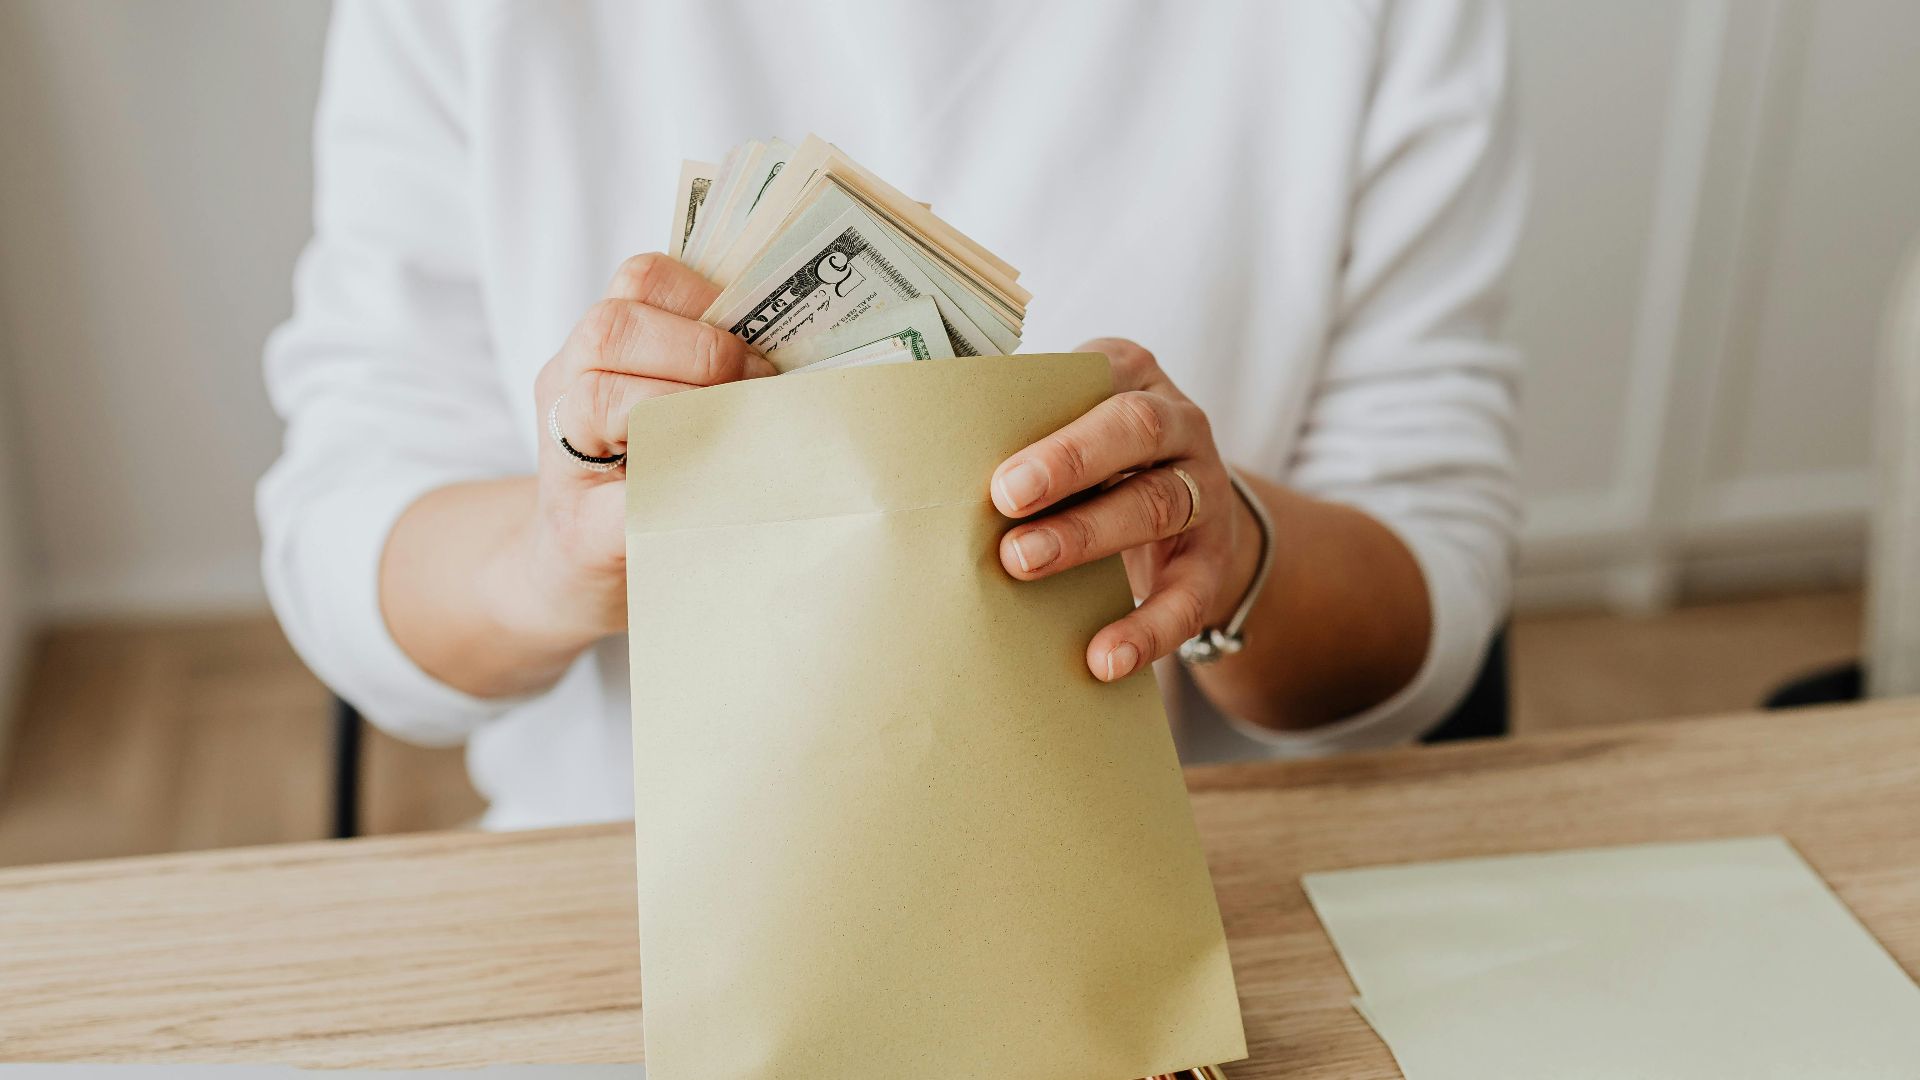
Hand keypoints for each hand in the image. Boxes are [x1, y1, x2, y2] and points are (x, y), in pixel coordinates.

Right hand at [520, 253, 774, 641]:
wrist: (577, 574)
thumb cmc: (647, 480)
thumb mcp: (669, 407)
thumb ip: (714, 370)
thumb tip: (816, 352)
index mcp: (597, 347)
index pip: (641, 279)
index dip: (707, 296)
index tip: (759, 339)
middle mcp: (565, 387)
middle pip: (612, 328)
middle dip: (701, 351)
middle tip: (756, 385)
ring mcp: (563, 458)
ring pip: (598, 397)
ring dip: (683, 407)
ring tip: (733, 432)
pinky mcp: (580, 530)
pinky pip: (626, 495)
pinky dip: (680, 487)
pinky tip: (720, 491)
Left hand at [991, 339, 1259, 681]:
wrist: (1180, 527)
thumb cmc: (1091, 466)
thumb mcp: (1063, 430)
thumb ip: (1013, 431)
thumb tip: (924, 463)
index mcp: (1131, 377)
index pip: (1102, 374)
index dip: (1053, 414)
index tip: (1000, 461)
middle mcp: (1180, 425)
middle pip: (1136, 429)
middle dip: (1070, 462)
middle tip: (1005, 497)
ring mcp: (1203, 493)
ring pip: (1157, 504)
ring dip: (1088, 534)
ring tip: (1023, 562)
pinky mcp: (1210, 563)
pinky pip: (1188, 597)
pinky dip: (1147, 629)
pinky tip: (1104, 658)